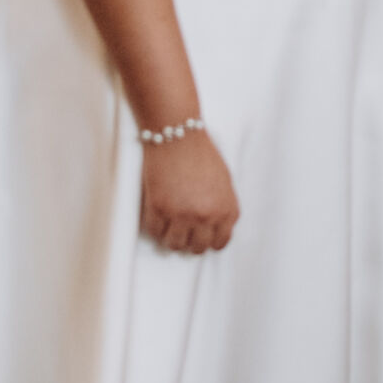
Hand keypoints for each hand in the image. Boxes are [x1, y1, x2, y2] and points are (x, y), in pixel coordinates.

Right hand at [139, 128, 240, 253]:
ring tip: (169, 226)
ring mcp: (182, 215)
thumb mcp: (224, 182)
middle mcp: (207, 217)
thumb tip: (214, 227)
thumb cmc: (201, 153)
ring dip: (171, 238)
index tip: (201, 237)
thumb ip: (222, 207)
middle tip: (183, 232)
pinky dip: (155, 227)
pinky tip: (158, 215)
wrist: (178, 134)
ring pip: (175, 245)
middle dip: (190, 242)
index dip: (209, 241)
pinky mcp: (159, 210)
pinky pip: (155, 232)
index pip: (220, 242)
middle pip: (197, 248)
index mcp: (227, 210)